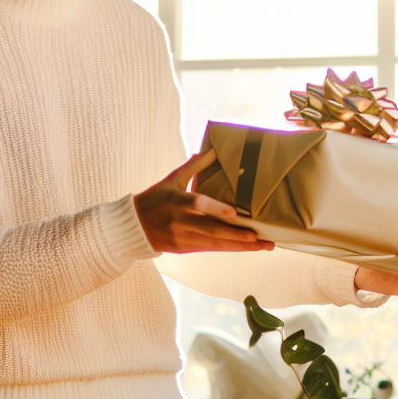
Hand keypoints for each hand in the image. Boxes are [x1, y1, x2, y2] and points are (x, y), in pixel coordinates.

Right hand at [134, 150, 274, 254]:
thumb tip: (214, 149)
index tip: (235, 214)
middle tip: (262, 238)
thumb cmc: (154, 199)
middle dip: (239, 236)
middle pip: (213, 230)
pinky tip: (247, 248)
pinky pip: (211, 249)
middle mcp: (182, 222)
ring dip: (241, 246)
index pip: (199, 205)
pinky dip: (230, 247)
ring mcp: (183, 238)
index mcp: (178, 201)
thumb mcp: (172, 180)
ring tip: (264, 246)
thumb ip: (194, 166)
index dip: (216, 210)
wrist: (132, 226)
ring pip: (216, 244)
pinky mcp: (185, 249)